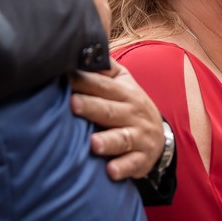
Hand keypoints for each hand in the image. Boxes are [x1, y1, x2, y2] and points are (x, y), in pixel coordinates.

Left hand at [70, 60, 162, 180]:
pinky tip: (109, 171)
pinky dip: (122, 168)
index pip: (103, 85)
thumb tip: (80, 49)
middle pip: (110, 110)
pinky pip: (132, 164)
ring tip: (92, 144)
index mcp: (125, 93)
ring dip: (108, 141)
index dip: (84, 81)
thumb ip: (104, 69)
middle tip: (72, 104)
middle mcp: (133, 113)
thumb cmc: (130, 106)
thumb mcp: (124, 84)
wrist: (159, 137)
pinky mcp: (141, 160)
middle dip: (91, 107)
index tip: (63, 77)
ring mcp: (139, 137)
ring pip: (122, 138)